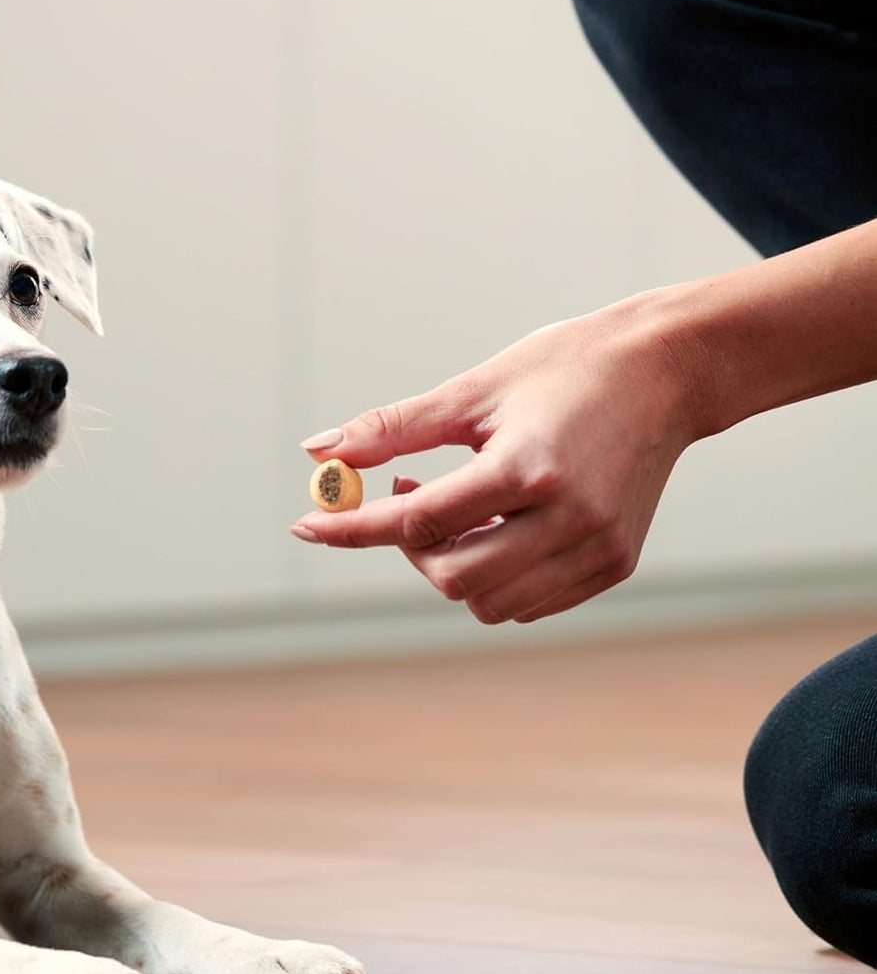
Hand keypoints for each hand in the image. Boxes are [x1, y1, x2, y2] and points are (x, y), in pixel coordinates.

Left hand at [290, 298, 699, 623]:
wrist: (667, 373)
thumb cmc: (561, 370)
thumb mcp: (471, 391)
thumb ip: (389, 429)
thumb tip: (316, 454)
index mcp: (530, 468)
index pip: (419, 520)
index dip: (354, 526)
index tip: (307, 524)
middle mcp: (570, 519)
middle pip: (453, 577)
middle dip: (410, 547)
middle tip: (407, 495)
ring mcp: (599, 550)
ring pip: (491, 603)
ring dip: (452, 567)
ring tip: (456, 507)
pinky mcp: (616, 564)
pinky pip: (531, 603)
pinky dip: (495, 578)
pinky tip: (495, 526)